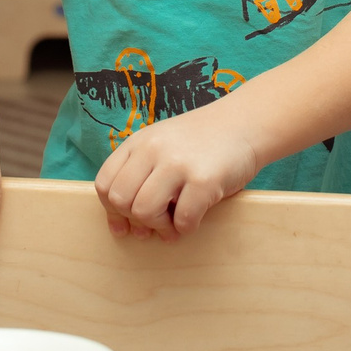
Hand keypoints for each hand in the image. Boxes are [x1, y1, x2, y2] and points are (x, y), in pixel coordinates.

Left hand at [94, 106, 262, 240]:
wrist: (245, 123)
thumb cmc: (202, 142)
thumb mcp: (162, 146)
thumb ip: (139, 176)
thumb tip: (122, 227)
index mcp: (139, 142)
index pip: (105, 183)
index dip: (112, 210)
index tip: (127, 222)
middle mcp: (153, 149)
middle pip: (120, 200)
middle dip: (136, 219)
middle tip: (157, 220)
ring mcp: (178, 163)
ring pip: (144, 211)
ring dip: (160, 226)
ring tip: (174, 223)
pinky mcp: (204, 180)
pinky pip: (182, 220)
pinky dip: (186, 228)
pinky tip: (194, 219)